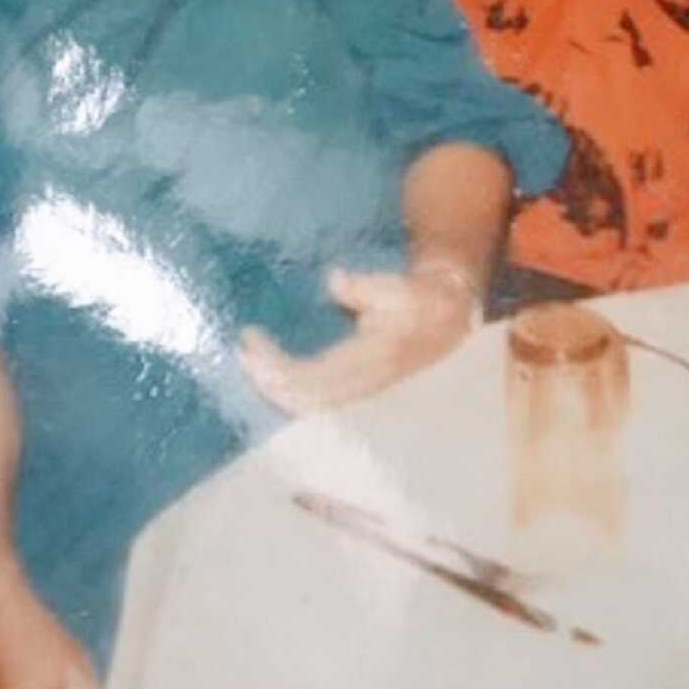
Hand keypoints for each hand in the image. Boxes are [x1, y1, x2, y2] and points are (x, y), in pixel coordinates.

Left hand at [239, 265, 478, 413]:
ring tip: (250, 361)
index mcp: (372, 362)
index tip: (250, 337)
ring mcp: (360, 396)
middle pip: (302, 401)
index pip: (312, 377)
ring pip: (306, 407)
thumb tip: (335, 280)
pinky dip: (286, 390)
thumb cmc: (419, 301)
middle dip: (266, 380)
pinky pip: (313, 402)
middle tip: (241, 354)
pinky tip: (269, 373)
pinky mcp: (355, 395)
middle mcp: (363, 387)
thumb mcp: (397, 288)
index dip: (276, 365)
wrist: (447, 322)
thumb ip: (365, 289)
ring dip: (273, 388)